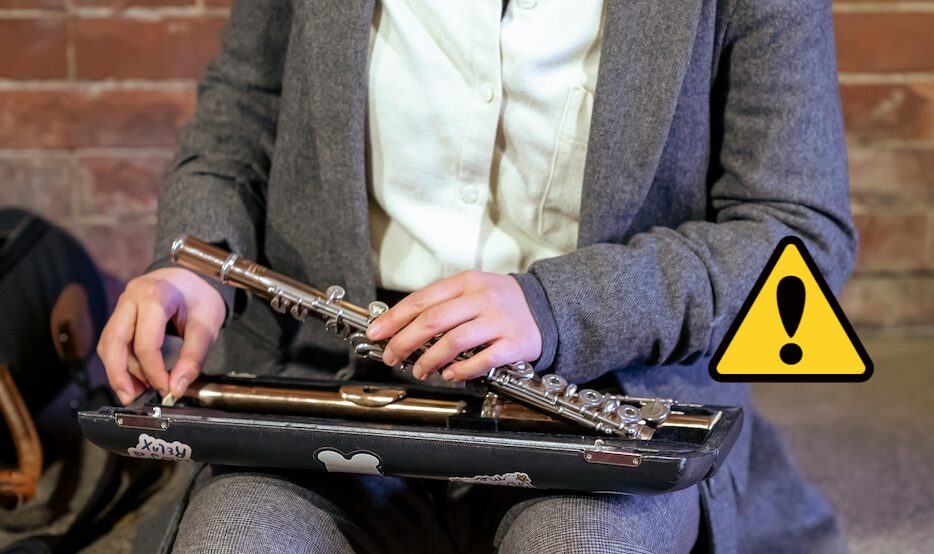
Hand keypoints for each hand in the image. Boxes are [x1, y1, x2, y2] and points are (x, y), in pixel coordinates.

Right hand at [97, 268, 225, 404]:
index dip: (154, 371)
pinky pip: (112, 341)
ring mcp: (122, 305)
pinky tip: (134, 378)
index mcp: (155, 295)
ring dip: (118, 371)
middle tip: (133, 398)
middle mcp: (131, 298)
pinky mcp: (120, 314)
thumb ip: (193, 358)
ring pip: (109, 344)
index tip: (167, 389)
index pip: (145, 343)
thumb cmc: (201, 298)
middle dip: (120, 375)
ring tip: (136, 392)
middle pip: (113, 342)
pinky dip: (120, 362)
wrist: (195, 276)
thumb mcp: (207, 325)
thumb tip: (176, 389)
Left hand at [365, 271, 541, 380]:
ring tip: (420, 371)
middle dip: (404, 342)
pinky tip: (450, 374)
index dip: (394, 319)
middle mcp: (481, 298)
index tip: (376, 333)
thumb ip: (441, 304)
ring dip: (429, 360)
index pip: (421, 300)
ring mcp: (498, 320)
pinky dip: (461, 370)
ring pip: (453, 341)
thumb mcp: (471, 291)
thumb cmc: (500, 303)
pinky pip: (482, 359)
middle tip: (392, 356)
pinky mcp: (513, 343)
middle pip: (432, 321)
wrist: (546, 308)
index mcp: (466, 282)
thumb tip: (401, 326)